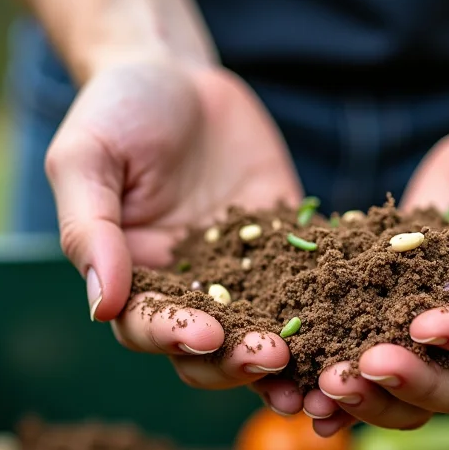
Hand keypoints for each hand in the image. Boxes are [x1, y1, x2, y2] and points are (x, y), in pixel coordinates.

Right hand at [46, 57, 304, 398]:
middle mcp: (190, 291)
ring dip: (292, 361)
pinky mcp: (289, 251)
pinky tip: (363, 323)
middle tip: (274, 356)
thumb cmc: (116, 111)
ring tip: (320, 374)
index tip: (208, 336)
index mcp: (133, 280)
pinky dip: (335, 311)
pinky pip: (314, 287)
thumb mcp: (85, 158)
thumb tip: (101, 306)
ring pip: (265, 335)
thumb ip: (90, 228)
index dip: (176, 337)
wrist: (177, 74)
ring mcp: (243, 277)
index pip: (149, 327)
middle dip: (240, 360)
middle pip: (211, 351)